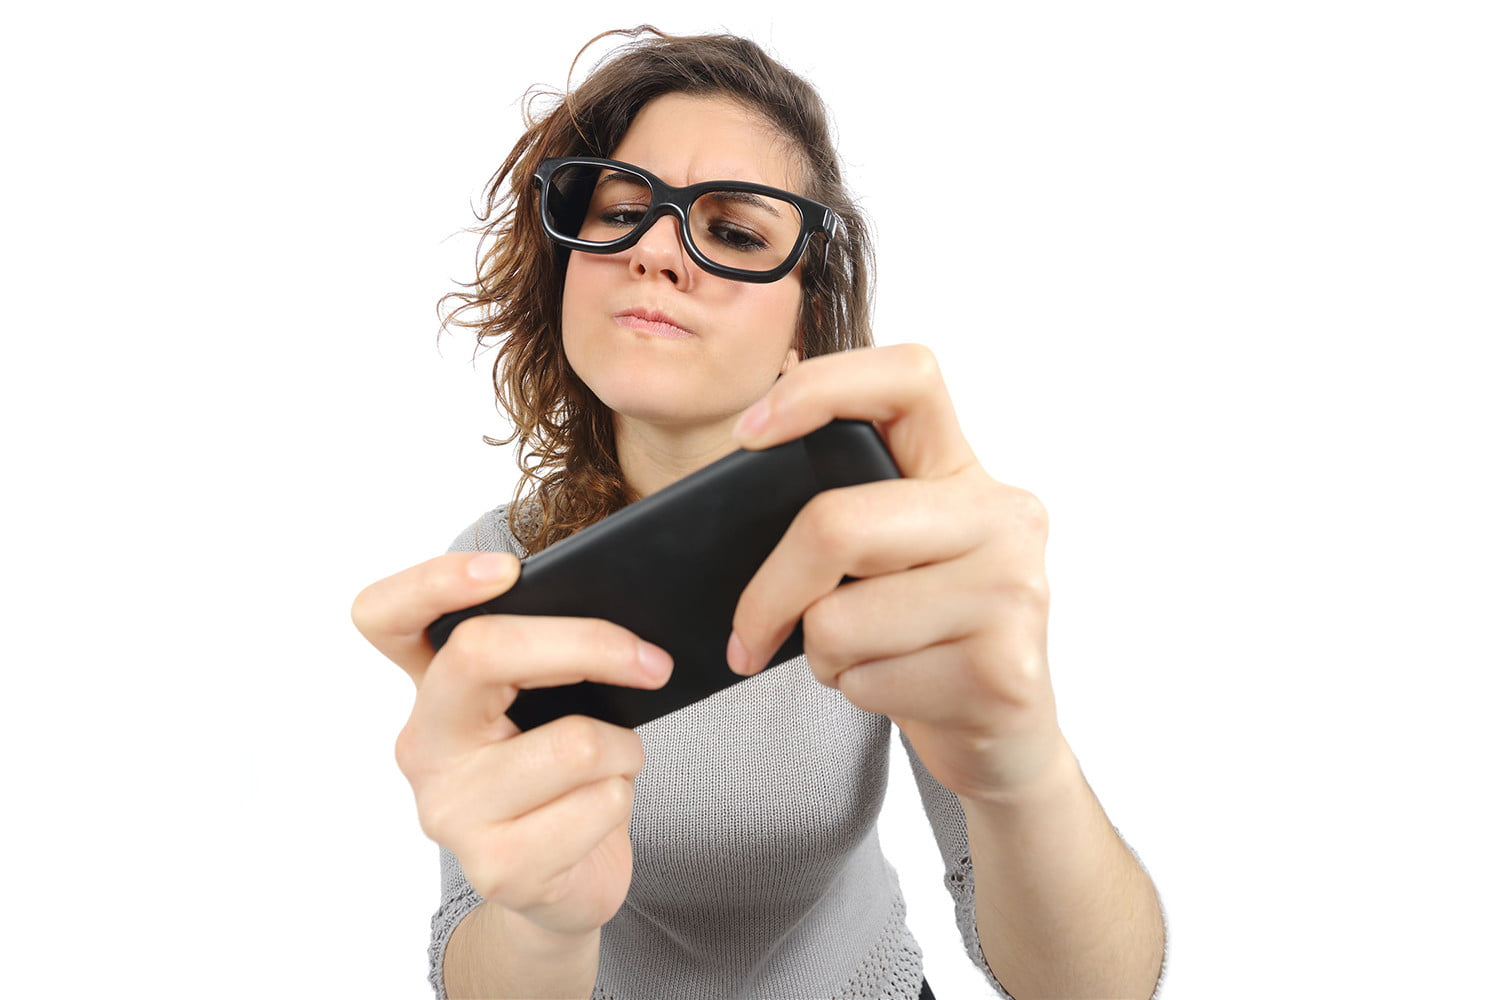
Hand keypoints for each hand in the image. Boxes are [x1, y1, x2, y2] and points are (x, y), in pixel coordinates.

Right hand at [351, 552, 673, 935]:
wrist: (564, 885)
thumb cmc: (562, 774)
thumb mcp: (547, 702)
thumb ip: (550, 657)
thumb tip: (625, 620)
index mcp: (430, 688)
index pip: (385, 616)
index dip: (435, 581)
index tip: (508, 569)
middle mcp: (423, 745)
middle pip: (483, 652)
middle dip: (588, 644)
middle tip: (651, 661)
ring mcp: (450, 810)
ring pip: (573, 742)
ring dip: (624, 749)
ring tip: (613, 765)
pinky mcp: (498, 866)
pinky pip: (598, 803)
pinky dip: (623, 799)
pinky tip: (600, 813)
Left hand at [727, 344, 1068, 800]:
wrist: (1006, 739)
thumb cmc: (927, 635)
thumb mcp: (898, 555)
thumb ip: (851, 513)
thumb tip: (729, 493)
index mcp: (966, 471)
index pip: (907, 376)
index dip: (818, 387)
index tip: (748, 434)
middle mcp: (1004, 516)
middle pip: (836, 525)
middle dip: (768, 592)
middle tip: (746, 635)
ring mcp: (1013, 591)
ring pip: (839, 618)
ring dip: (824, 656)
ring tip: (868, 659)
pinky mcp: (1004, 668)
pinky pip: (869, 679)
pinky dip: (857, 694)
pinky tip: (902, 690)